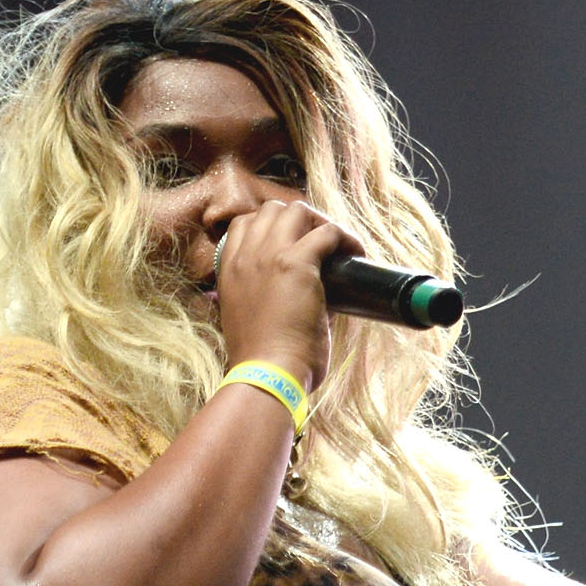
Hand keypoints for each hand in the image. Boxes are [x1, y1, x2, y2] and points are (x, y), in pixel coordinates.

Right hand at [212, 198, 363, 391]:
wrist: (266, 375)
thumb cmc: (263, 361)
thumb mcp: (251, 321)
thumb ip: (269, 300)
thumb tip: (312, 297)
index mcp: (229, 270)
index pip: (245, 224)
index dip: (272, 227)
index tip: (294, 243)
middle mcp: (245, 256)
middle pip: (273, 210)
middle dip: (300, 221)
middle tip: (322, 246)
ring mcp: (269, 256)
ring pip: (298, 211)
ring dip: (321, 224)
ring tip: (338, 247)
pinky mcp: (297, 264)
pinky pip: (328, 232)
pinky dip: (346, 238)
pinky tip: (356, 254)